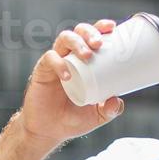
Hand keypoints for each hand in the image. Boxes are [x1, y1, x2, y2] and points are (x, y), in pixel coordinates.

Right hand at [16, 19, 124, 146]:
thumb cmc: (73, 119)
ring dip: (77, 42)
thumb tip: (117, 101)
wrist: (49, 132)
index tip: (112, 27)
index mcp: (84, 62)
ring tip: (87, 55)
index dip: (100, 27)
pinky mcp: (41, 71)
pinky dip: (59, 64)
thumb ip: (110, 109)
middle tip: (99, 44)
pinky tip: (67, 75)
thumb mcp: (97, 116)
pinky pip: (49, 59)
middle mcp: (69, 57)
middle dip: (89, 32)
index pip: (91, 37)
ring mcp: (55, 63)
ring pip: (64, 39)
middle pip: (78, 32)